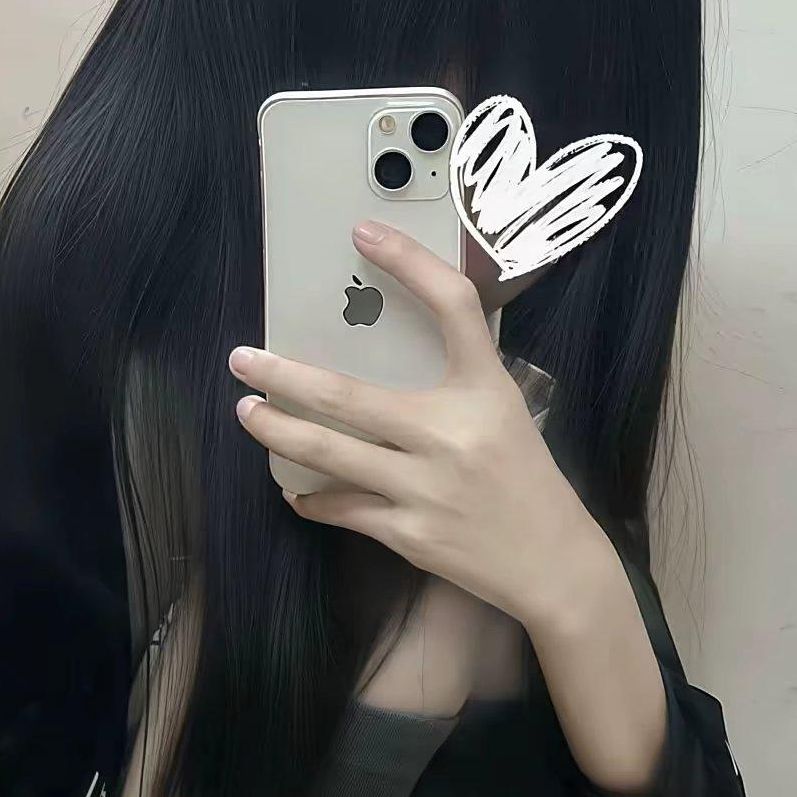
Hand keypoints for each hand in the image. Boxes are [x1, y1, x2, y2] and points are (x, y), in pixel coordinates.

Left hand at [228, 218, 613, 639]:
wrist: (554, 563)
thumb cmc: (522, 478)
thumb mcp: (502, 411)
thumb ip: (453, 378)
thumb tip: (373, 345)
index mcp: (487, 388)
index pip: (454, 305)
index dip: (409, 262)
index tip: (363, 232)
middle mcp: (454, 433)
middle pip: (347, 395)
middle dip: (282, 377)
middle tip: (242, 359)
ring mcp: (427, 486)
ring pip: (328, 454)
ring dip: (277, 432)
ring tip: (247, 413)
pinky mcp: (409, 533)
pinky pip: (340, 507)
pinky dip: (310, 496)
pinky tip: (292, 488)